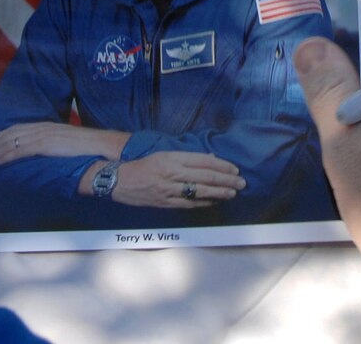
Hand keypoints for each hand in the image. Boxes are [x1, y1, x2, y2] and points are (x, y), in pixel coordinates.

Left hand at [0, 122, 130, 166]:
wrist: (95, 144)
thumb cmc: (83, 146)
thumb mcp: (62, 140)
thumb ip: (51, 142)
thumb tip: (42, 150)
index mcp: (44, 125)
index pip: (16, 128)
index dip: (1, 136)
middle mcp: (40, 128)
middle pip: (10, 134)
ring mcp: (41, 135)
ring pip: (11, 142)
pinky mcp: (44, 145)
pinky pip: (20, 150)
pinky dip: (6, 156)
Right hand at [104, 151, 244, 208]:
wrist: (119, 180)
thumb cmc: (142, 165)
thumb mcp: (164, 154)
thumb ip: (186, 157)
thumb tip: (210, 157)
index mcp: (172, 158)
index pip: (203, 161)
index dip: (221, 165)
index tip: (235, 169)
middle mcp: (171, 173)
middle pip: (205, 176)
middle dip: (226, 180)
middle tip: (241, 182)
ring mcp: (169, 189)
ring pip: (200, 191)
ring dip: (219, 193)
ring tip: (233, 193)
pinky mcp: (165, 203)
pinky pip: (189, 204)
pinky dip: (205, 203)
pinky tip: (215, 202)